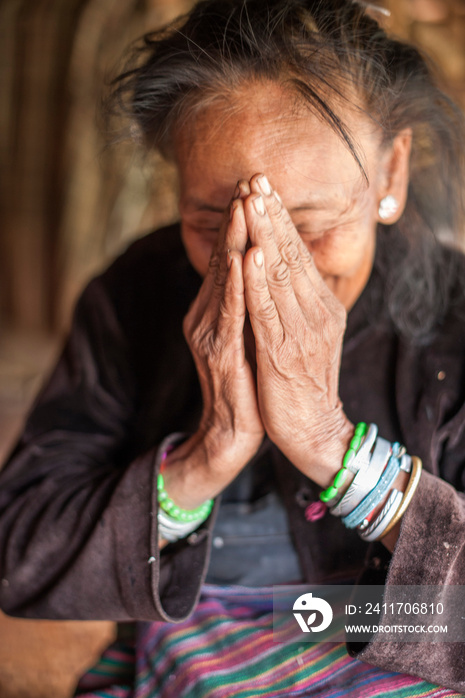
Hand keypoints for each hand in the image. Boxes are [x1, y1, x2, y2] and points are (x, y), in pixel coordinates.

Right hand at [166, 182, 263, 507]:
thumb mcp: (246, 334)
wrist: (234, 431)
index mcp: (215, 309)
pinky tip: (242, 258)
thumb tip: (262, 270)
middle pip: (224, 259)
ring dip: (234, 239)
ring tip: (244, 204)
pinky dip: (236, 282)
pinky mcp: (218, 352)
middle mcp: (206, 315)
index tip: (255, 188)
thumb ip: (247, 303)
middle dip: (237, 219)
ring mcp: (208, 332)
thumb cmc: (247, 382)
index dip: (241, 223)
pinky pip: (230, 312)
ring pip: (224, 278)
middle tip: (248, 180)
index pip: (229, 258)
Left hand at [242, 174, 352, 486]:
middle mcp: (315, 312)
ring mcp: (301, 332)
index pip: (298, 255)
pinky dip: (257, 281)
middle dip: (271, 215)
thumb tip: (279, 273)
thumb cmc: (302, 383)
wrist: (312, 431)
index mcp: (320, 306)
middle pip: (290, 255)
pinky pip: (267, 311)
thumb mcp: (305, 335)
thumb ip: (296, 303)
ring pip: (279, 275)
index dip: (280, 220)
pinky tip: (248, 254)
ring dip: (263, 235)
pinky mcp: (282, 353)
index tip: (262, 187)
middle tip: (255, 178)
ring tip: (251, 201)